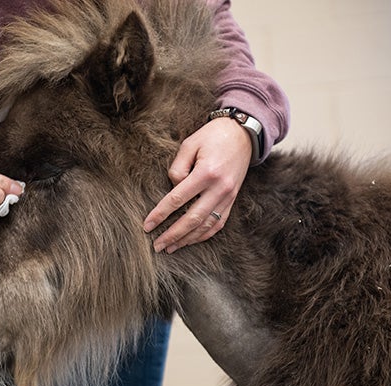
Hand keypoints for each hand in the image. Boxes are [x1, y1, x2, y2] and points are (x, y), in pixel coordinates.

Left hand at [143, 117, 251, 252]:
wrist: (243, 134)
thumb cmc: (212, 136)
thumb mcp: (189, 144)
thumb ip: (177, 168)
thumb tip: (172, 189)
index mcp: (206, 173)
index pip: (178, 199)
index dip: (160, 214)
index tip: (147, 226)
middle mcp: (220, 188)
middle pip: (192, 219)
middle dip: (173, 234)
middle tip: (157, 246)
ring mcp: (228, 196)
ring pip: (206, 226)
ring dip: (187, 239)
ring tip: (170, 248)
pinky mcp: (233, 200)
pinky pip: (219, 223)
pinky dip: (204, 235)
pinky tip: (190, 240)